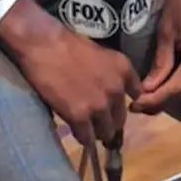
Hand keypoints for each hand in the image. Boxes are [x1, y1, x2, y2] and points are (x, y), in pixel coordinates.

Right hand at [0, 0, 138, 147]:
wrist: (43, 45)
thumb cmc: (66, 43)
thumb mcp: (99, 53)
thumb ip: (109, 73)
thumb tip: (107, 90)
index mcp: (123, 70)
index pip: (136, 95)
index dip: (122, 101)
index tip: (114, 105)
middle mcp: (117, 89)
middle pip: (120, 119)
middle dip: (109, 121)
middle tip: (97, 122)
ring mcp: (100, 105)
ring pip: (106, 132)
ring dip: (96, 132)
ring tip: (86, 130)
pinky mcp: (80, 117)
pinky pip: (87, 138)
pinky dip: (82, 138)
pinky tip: (76, 132)